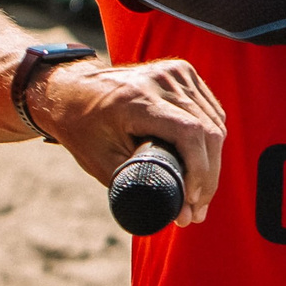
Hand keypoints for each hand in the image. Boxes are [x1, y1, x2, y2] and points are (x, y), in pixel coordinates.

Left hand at [34, 57, 227, 226]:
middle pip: (208, 131)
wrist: (70, 90)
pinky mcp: (183, 72)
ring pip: (215, 123)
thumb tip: (180, 213)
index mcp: (137, 99)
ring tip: (199, 196)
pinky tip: (203, 165)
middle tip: (196, 212)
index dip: (199, 171)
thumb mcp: (103, 162)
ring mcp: (175, 72)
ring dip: (212, 163)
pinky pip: (211, 112)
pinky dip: (211, 141)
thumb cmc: (81, 128)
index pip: (190, 133)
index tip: (192, 202)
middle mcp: (161, 80)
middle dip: (207, 177)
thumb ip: (142, 183)